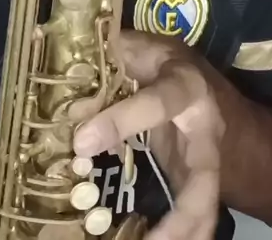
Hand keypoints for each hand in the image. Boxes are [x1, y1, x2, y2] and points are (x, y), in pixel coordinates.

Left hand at [73, 30, 224, 239]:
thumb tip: (64, 81)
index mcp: (186, 86)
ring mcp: (207, 164)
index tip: (82, 142)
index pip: (159, 103)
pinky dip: (178, 237)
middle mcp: (205, 131)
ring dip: (182, 236)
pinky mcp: (196, 186)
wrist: (206, 88)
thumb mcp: (140, 49)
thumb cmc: (164, 63)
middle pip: (204, 178)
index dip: (122, 121)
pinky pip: (194, 218)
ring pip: (206, 207)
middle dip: (182, 214)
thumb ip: (108, 59)